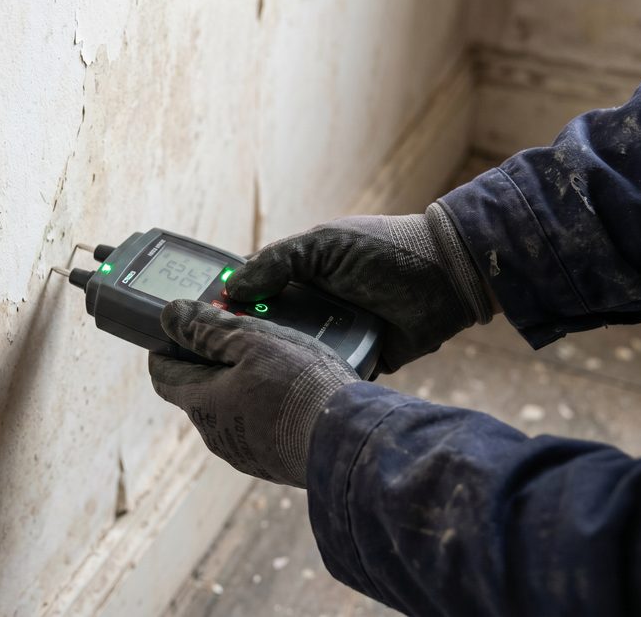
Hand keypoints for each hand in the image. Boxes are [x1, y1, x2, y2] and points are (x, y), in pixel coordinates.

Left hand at [148, 299, 358, 486]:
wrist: (348, 440)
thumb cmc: (299, 386)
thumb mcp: (253, 341)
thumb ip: (208, 328)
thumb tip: (171, 316)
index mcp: (202, 402)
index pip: (163, 374)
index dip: (166, 349)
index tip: (177, 331)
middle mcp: (215, 434)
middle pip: (198, 392)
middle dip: (210, 364)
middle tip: (237, 336)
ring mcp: (245, 454)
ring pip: (229, 412)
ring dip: (240, 387)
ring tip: (271, 362)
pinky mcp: (272, 464)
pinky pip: (258, 430)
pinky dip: (264, 410)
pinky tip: (290, 395)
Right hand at [226, 202, 493, 372]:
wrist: (447, 278)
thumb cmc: (386, 250)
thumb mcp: (326, 245)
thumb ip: (279, 261)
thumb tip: (230, 289)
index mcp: (299, 276)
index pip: (248, 293)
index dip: (222, 306)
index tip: (193, 323)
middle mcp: (310, 308)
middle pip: (262, 331)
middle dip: (240, 344)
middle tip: (210, 363)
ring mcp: (331, 338)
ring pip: (289, 358)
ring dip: (272, 367)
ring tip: (241, 385)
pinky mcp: (354, 363)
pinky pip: (323, 376)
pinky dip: (308, 383)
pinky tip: (283, 395)